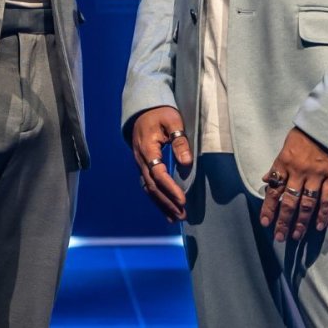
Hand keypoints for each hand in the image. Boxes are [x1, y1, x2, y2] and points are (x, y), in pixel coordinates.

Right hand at [130, 106, 193, 221]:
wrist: (142, 110)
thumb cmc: (160, 114)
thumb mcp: (173, 121)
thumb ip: (180, 141)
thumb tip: (186, 162)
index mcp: (147, 148)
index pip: (158, 173)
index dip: (170, 188)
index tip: (183, 199)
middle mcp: (141, 159)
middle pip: (152, 186)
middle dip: (167, 202)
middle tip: (182, 215)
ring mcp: (140, 164)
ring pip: (148, 188)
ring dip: (162, 204)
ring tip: (176, 217)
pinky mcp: (143, 166)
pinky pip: (148, 185)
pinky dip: (156, 199)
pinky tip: (166, 210)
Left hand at [259, 127, 327, 241]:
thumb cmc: (306, 135)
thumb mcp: (286, 147)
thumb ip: (277, 165)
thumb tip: (266, 179)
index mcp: (283, 162)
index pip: (273, 190)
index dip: (269, 208)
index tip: (265, 223)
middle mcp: (298, 170)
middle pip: (288, 201)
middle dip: (283, 221)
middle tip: (279, 237)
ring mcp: (316, 174)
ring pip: (306, 203)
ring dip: (301, 222)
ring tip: (296, 236)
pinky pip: (327, 199)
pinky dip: (322, 214)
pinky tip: (318, 226)